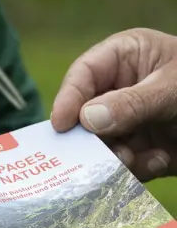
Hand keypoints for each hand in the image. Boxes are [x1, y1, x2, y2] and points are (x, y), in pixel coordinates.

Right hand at [51, 28, 176, 180]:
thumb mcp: (172, 88)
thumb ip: (131, 103)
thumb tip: (86, 119)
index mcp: (126, 58)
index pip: (84, 74)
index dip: (68, 98)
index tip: (61, 125)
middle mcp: (121, 91)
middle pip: (85, 116)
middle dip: (92, 137)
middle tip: (95, 153)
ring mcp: (131, 124)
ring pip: (102, 146)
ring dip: (115, 157)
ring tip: (134, 158)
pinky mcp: (143, 151)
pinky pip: (124, 166)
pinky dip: (138, 169)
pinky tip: (162, 160)